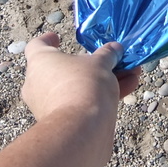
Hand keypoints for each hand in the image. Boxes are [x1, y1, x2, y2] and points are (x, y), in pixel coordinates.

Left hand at [22, 32, 140, 122]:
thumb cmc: (83, 84)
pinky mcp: (62, 121)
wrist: (80, 129)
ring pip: (77, 86)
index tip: (57, 38)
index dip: (47, 40)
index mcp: (40, 62)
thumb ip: (107, 54)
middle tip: (110, 60)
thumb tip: (115, 48)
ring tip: (130, 73)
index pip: (36, 46)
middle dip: (90, 64)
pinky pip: (81, 102)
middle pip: (64, 68)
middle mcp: (38, 83)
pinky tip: (129, 87)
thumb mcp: (100, 64)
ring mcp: (48, 104)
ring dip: (103, 79)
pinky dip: (101, 95)